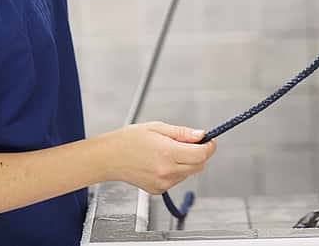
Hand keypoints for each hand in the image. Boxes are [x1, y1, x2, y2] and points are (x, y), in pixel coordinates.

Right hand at [102, 121, 216, 193]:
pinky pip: (177, 180)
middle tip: (187, 142)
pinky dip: (175, 170)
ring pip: (188, 173)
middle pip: (199, 165)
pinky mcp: (158, 190)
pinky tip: (160, 162)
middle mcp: (167, 171)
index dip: (209, 146)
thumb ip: (181, 133)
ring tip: (167, 151)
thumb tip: (201, 135)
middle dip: (199, 153)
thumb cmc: (128, 140)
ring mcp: (163, 183)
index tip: (209, 140)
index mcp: (167, 153)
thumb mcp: (156, 128)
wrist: (109, 158)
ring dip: (186, 162)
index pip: (201, 154)